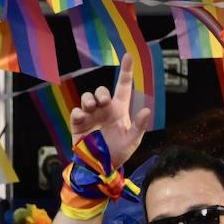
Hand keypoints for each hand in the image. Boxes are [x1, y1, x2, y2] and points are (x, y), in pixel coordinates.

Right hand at [69, 52, 150, 166]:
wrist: (100, 167)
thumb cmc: (118, 152)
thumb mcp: (132, 140)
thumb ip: (139, 126)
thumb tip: (147, 110)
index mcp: (119, 109)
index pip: (123, 86)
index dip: (126, 71)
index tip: (128, 56)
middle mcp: (104, 109)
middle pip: (102, 90)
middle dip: (102, 93)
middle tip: (104, 102)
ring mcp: (90, 115)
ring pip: (87, 97)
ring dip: (89, 99)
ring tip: (92, 108)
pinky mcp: (78, 124)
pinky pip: (76, 112)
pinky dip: (78, 112)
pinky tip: (82, 117)